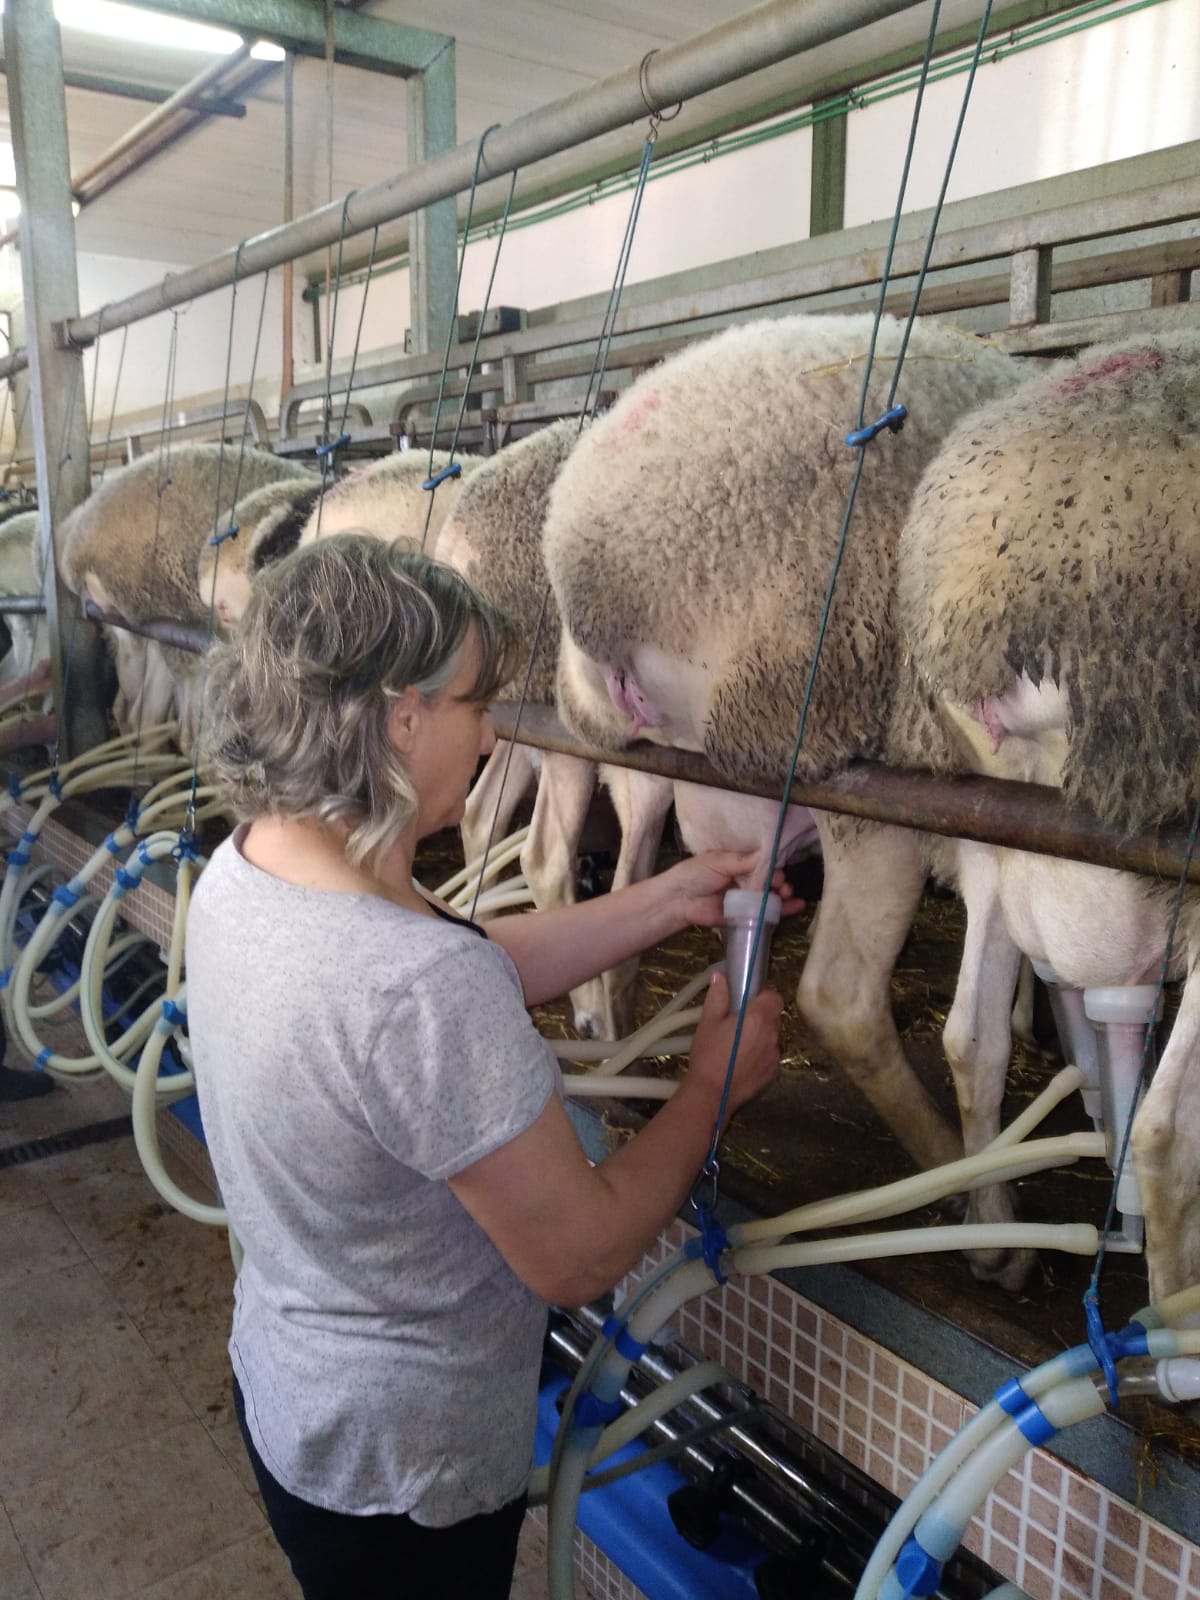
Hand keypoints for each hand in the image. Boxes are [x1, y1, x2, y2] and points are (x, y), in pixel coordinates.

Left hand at [662, 850, 803, 929]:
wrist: (679, 901)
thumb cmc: (695, 874)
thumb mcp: (718, 861)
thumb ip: (743, 861)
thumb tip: (767, 855)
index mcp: (738, 865)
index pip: (762, 865)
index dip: (772, 868)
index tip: (777, 871)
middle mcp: (744, 882)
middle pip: (769, 881)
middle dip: (780, 882)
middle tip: (781, 885)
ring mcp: (746, 901)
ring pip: (771, 897)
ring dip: (784, 895)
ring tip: (787, 894)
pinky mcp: (745, 917)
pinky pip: (765, 914)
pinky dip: (783, 911)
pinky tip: (797, 906)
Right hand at [685, 969, 781, 1121]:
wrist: (712, 1093)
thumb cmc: (708, 1054)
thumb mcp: (708, 1022)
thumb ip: (718, 997)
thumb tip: (721, 977)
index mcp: (758, 1018)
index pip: (775, 997)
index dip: (764, 995)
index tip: (748, 1000)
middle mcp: (772, 1035)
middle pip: (774, 1017)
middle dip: (760, 1016)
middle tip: (738, 1022)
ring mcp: (775, 1055)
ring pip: (773, 1037)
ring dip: (761, 1036)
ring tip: (738, 1044)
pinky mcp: (773, 1073)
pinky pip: (770, 1055)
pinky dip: (761, 1054)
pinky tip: (742, 1061)